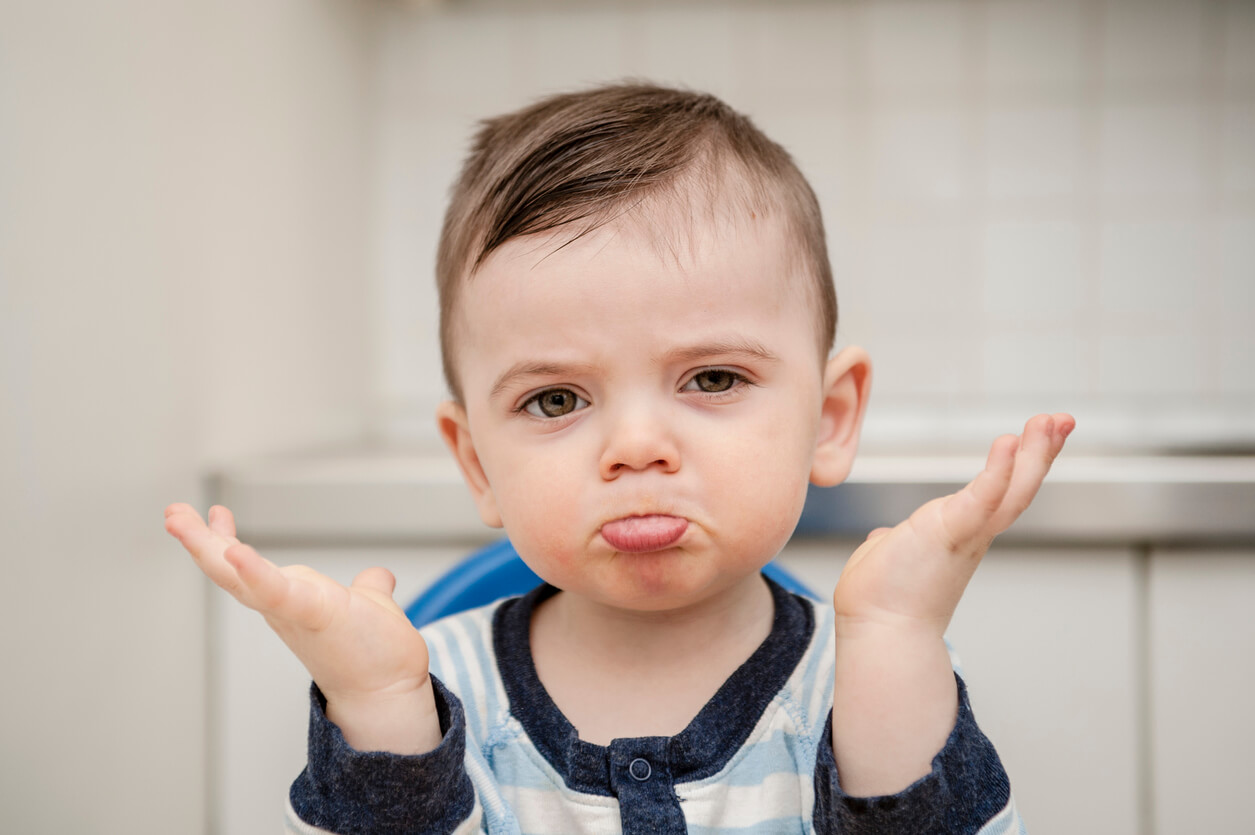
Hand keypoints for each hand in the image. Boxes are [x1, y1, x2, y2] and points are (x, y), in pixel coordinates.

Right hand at [164, 503, 441, 753]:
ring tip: (179, 520)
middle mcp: (283, 606)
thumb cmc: (375, 655)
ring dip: (206, 548)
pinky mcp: (314, 615)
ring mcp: (293, 612)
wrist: (391, 694)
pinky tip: (235, 551)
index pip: (248, 565)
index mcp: (291, 598)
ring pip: (239, 578)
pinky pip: (278, 592)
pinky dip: (255, 574)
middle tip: (172, 512)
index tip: (213, 513)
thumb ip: (370, 590)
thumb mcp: (368, 607)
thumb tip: (378, 578)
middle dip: (197, 540)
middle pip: (229, 570)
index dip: (225, 540)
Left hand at [828, 413, 1073, 795]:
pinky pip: (980, 498)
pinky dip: (998, 470)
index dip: (1021, 464)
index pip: (1000, 492)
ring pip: (1012, 491)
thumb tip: (883, 540)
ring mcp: (965, 535)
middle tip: (1063, 419)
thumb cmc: (882, 599)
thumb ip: (893, 542)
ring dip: (1033, 454)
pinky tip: (1008, 441)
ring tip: (1048, 422)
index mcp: (960, 534)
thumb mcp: (889, 556)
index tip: (1038, 434)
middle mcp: (973, 535)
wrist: (879, 632)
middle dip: (1042, 451)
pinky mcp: (949, 533)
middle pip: (1020, 488)